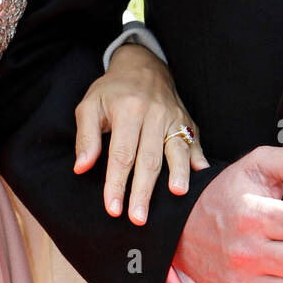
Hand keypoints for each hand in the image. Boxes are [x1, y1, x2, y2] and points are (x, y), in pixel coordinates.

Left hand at [74, 43, 208, 224]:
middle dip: (144, 191)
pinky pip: (195, 140)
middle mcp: (153, 114)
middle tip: (139, 218)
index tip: (113, 209)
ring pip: (176, 149)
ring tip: (177, 194)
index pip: (122, 154)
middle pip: (149, 158)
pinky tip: (202, 174)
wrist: (142, 64)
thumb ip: (86, 136)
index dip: (117, 184)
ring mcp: (173, 117)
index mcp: (127, 110)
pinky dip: (199, 158)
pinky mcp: (186, 119)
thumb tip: (81, 167)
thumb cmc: (112, 90)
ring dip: (178, 173)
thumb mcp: (90, 105)